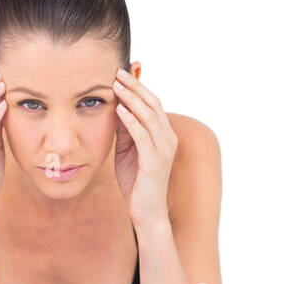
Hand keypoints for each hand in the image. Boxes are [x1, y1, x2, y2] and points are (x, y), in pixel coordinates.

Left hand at [112, 68, 177, 226]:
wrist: (146, 212)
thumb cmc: (136, 182)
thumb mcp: (128, 149)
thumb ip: (125, 129)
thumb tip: (117, 105)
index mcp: (164, 134)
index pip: (153, 103)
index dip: (139, 86)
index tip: (121, 71)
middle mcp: (168, 139)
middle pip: (153, 104)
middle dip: (135, 86)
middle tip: (117, 71)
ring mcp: (163, 150)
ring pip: (149, 116)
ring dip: (131, 98)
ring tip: (116, 85)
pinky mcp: (154, 162)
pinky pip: (143, 136)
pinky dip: (131, 120)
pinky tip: (119, 109)